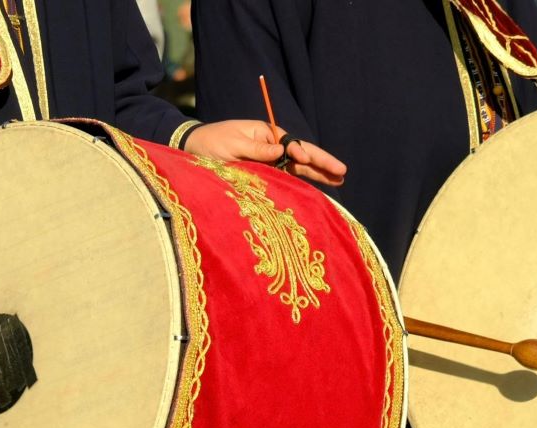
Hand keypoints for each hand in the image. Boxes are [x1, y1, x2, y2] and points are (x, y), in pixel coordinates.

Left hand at [184, 120, 346, 186]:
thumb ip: (258, 150)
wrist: (193, 149)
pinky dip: (305, 180)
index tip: (304, 160)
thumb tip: (282, 151)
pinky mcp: (267, 172)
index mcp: (266, 134)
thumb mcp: (233, 145)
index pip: (291, 143)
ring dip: (319, 173)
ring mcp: (271, 160)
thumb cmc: (211, 143)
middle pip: (302, 154)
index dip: (301, 152)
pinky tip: (321, 184)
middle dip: (322, 163)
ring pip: (300, 166)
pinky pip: (290, 176)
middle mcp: (272, 146)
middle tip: (343, 172)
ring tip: (339, 179)